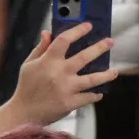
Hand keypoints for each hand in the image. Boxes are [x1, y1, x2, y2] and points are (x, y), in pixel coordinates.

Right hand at [0, 27, 119, 131]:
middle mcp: (59, 73)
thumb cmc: (27, 86)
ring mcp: (66, 89)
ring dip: (106, 75)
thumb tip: (47, 32)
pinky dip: (95, 94)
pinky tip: (100, 92)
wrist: (23, 112)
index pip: (64, 40)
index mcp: (47, 61)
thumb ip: (40, 48)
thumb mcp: (29, 64)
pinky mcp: (70, 103)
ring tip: (115, 71)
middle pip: (84, 57)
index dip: (77, 31)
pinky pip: (88, 97)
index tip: (88, 26)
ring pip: (92, 79)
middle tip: (110, 42)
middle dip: (99, 48)